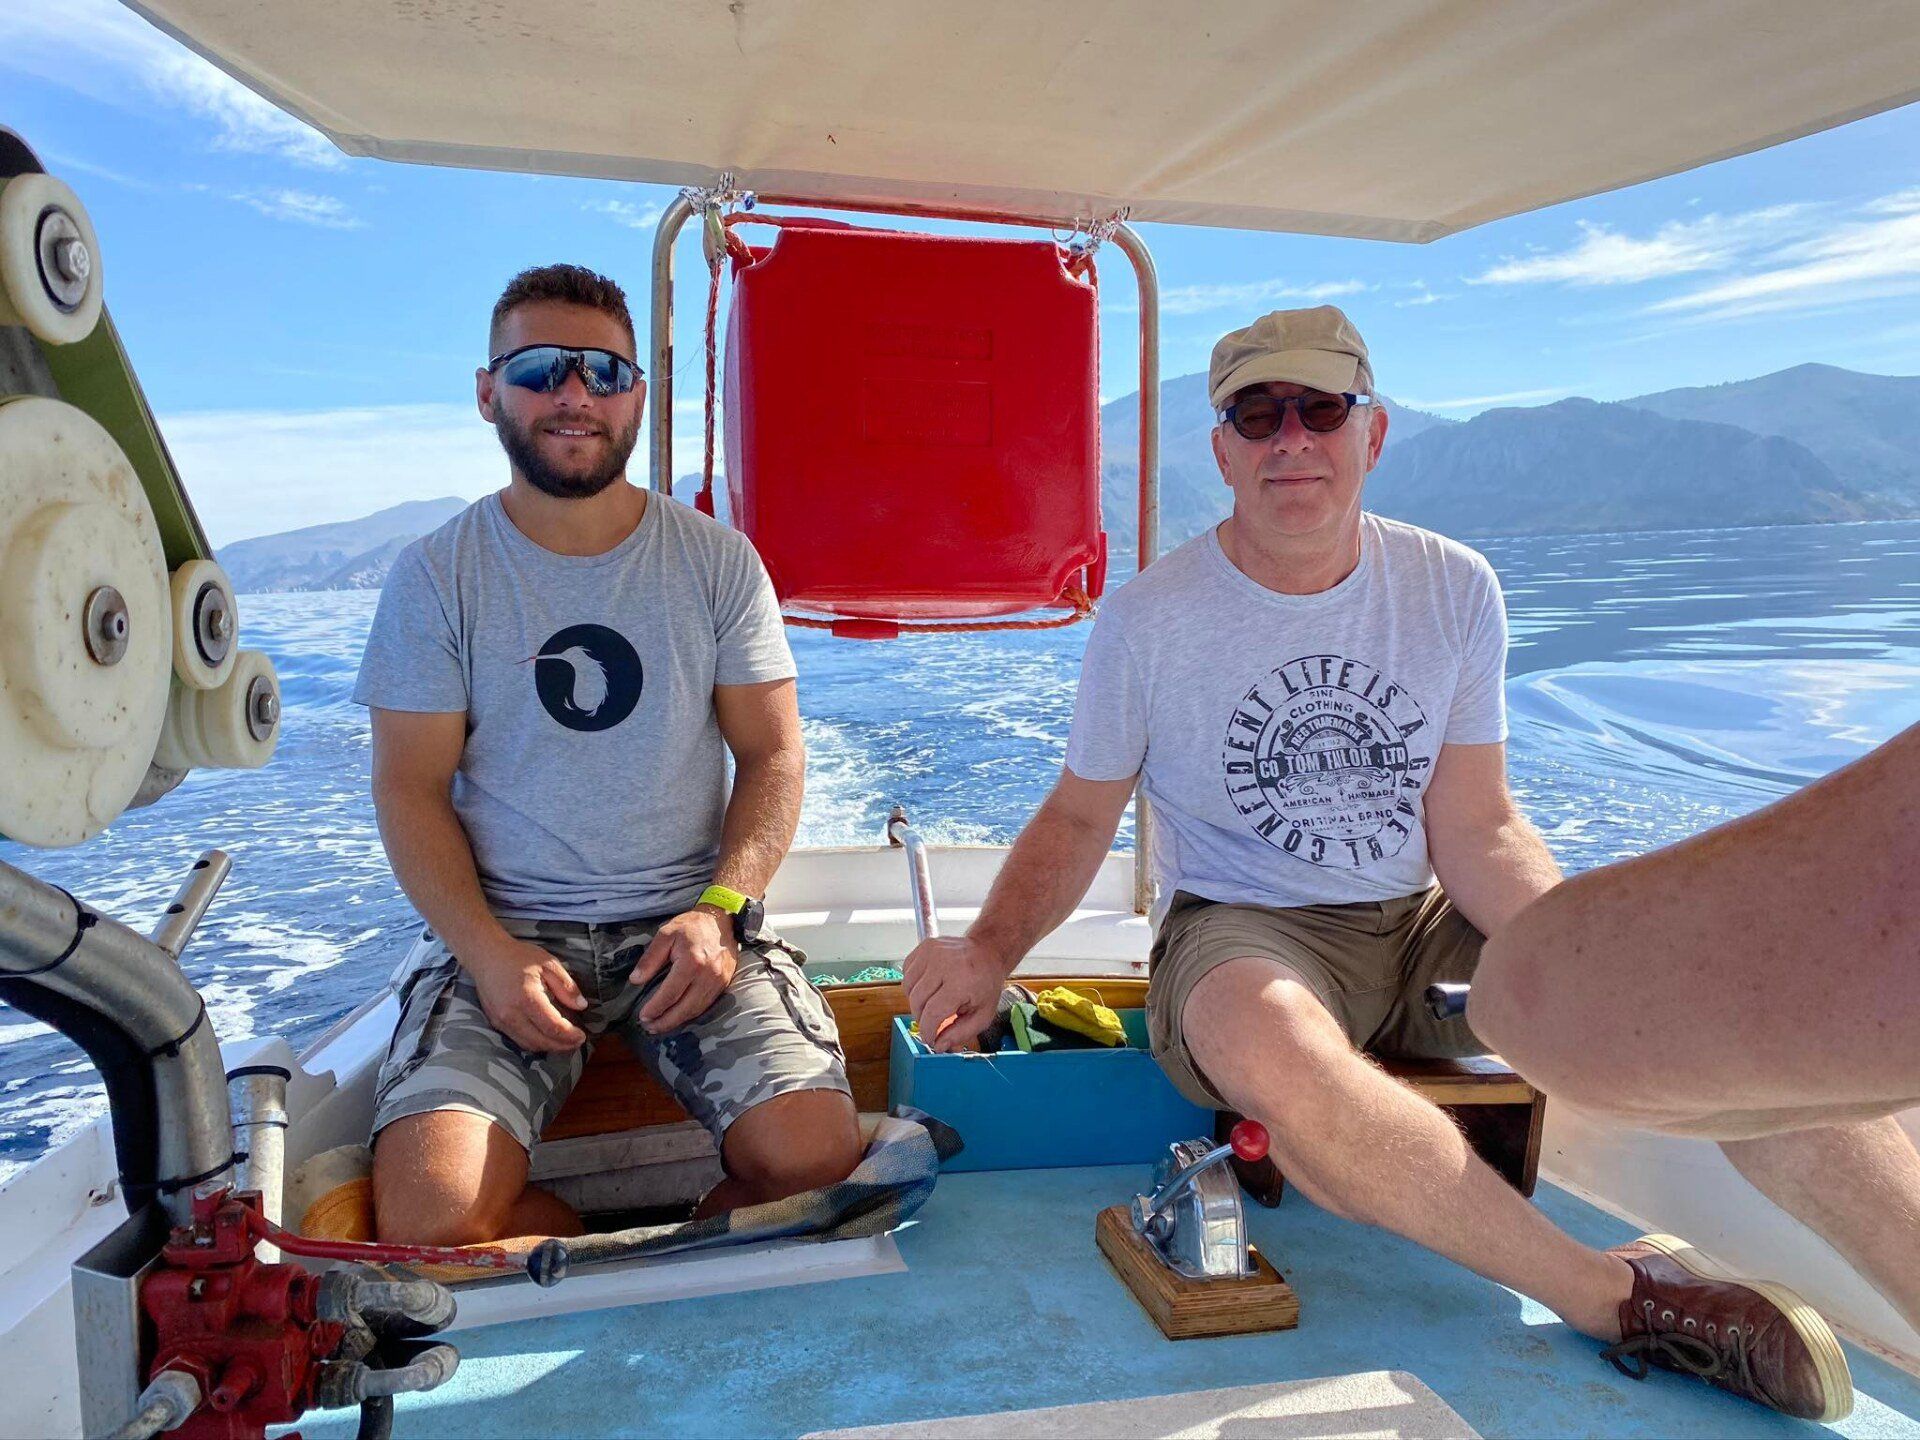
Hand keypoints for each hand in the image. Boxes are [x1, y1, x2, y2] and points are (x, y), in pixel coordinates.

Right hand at [465, 936, 588, 1052]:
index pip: (553, 1027)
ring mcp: (501, 1021)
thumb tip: (581, 1006)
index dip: (570, 1036)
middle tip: (576, 1042)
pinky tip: (545, 1036)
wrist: (486, 955)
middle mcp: (511, 1014)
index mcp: (527, 999)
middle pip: (540, 1041)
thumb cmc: (518, 957)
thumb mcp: (549, 964)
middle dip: (561, 1046)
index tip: (582, 1036)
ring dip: (548, 1047)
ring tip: (564, 1042)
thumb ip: (567, 986)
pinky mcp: (495, 1022)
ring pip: (528, 1044)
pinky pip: (517, 1039)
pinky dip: (534, 1042)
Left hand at [630, 906, 739, 1032]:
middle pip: (685, 1008)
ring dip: (678, 1021)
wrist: (721, 920)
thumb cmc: (691, 926)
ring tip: (661, 1025)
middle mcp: (707, 975)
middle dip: (666, 1021)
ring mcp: (718, 981)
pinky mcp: (724, 984)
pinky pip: (706, 1005)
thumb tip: (635, 980)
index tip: (643, 1016)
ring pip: (696, 1010)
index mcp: (691, 962)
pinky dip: (691, 1014)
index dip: (656, 1008)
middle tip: (649, 1028)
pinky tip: (679, 1016)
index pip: (670, 994)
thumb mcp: (665, 934)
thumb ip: (650, 958)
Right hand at [902, 935, 1010, 1053]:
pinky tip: (928, 986)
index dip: (928, 1031)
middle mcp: (943, 964)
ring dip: (916, 1001)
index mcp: (961, 982)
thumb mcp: (982, 1014)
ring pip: (908, 988)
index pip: (932, 1014)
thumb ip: (960, 1033)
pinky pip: (907, 972)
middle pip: (917, 1002)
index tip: (930, 1038)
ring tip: (932, 1002)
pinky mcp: (924, 946)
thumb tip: (939, 1046)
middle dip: (922, 1017)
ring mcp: (932, 952)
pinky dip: (913, 984)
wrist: (988, 951)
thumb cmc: (986, 984)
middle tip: (933, 1021)